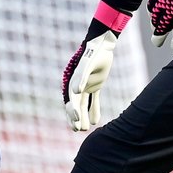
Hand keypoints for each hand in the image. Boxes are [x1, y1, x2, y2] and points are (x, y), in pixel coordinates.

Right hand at [61, 1, 130, 131]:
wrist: (102, 43)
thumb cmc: (94, 52)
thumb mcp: (88, 64)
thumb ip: (82, 77)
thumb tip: (76, 91)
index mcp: (72, 80)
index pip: (70, 99)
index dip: (72, 110)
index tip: (76, 120)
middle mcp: (77, 84)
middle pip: (74, 104)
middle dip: (75, 117)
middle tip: (77, 130)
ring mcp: (85, 85)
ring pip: (83, 104)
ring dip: (83, 115)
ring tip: (85, 129)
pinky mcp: (95, 85)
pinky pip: (93, 100)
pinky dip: (94, 109)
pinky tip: (96, 121)